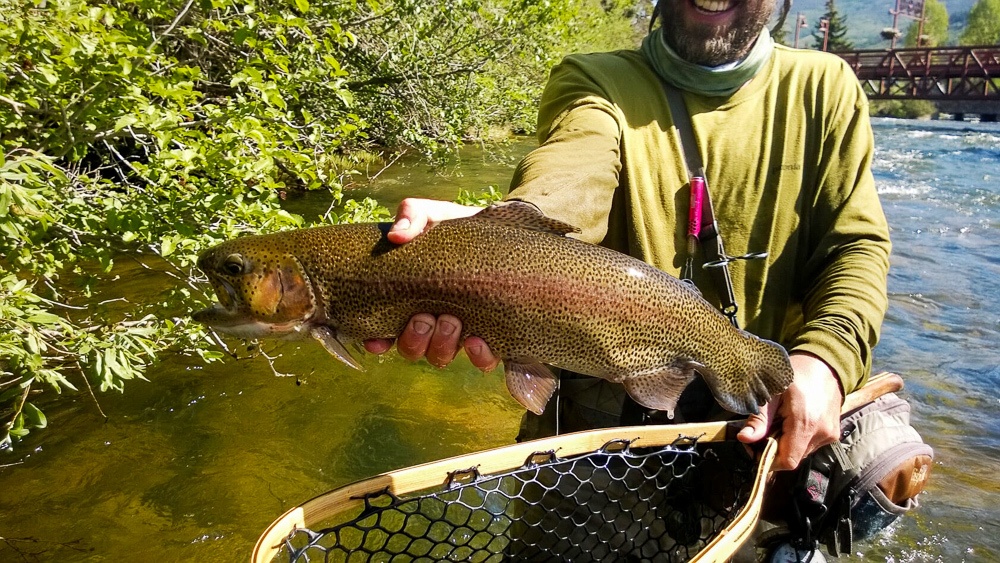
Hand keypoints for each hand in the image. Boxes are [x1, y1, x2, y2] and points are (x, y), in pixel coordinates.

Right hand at [362, 198, 499, 370]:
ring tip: (452, 321)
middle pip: (411, 349)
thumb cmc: (461, 228)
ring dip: (441, 346)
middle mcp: (432, 321)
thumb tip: (397, 234)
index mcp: (411, 299)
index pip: (384, 330)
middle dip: (413, 339)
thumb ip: (413, 215)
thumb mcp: (435, 215)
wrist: (505, 232)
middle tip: (425, 317)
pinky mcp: (493, 336)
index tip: (377, 339)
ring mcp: (461, 332)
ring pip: (440, 357)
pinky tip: (477, 340)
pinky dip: (478, 357)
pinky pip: (483, 361)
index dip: (376, 341)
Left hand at [736, 352, 843, 470]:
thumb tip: (744, 438)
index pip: (787, 460)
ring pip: (801, 453)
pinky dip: (797, 438)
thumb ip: (759, 418)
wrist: (824, 364)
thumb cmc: (794, 374)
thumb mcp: (771, 392)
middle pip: (792, 457)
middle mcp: (822, 432)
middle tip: (762, 430)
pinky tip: (792, 421)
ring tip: (779, 422)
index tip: (754, 448)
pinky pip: (810, 445)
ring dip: (785, 443)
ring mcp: (830, 434)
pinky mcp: (833, 434)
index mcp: (805, 422)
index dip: (768, 460)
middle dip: (773, 449)